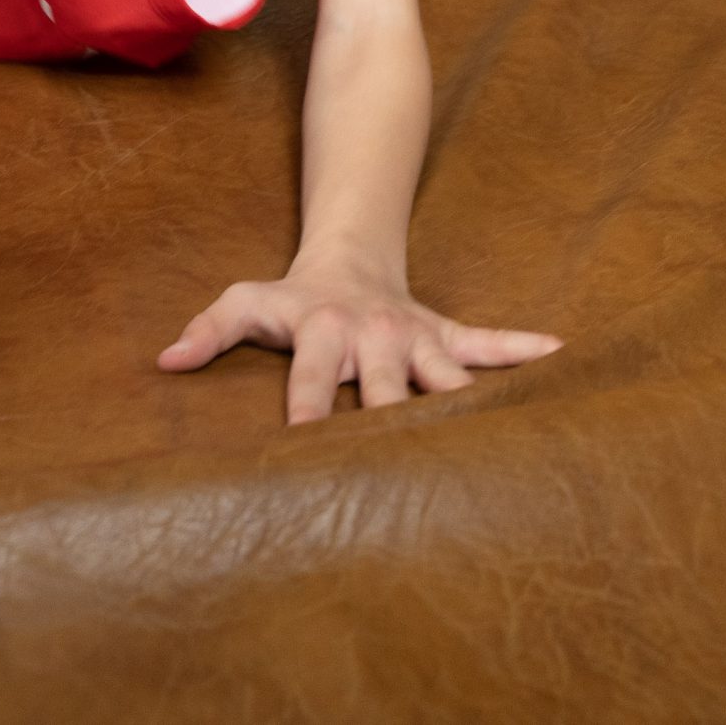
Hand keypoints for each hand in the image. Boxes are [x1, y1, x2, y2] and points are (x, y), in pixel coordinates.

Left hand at [158, 256, 561, 423]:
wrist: (349, 254)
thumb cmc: (292, 297)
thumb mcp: (245, 302)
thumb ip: (207, 331)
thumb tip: (166, 361)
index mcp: (323, 331)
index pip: (312, 380)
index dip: (309, 412)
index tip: (307, 449)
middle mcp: (374, 334)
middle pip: (386, 388)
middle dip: (394, 423)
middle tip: (408, 470)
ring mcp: (415, 336)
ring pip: (443, 378)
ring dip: (462, 407)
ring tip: (494, 443)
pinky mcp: (445, 335)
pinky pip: (488, 343)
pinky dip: (520, 349)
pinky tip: (559, 357)